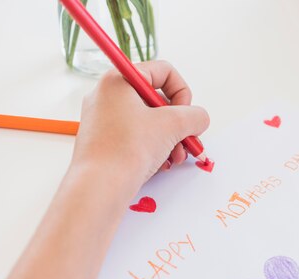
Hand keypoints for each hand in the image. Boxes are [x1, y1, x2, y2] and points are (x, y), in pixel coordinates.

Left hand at [72, 60, 209, 193]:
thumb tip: (199, 118)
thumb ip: (195, 116)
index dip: (182, 92)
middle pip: (157, 99)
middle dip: (178, 123)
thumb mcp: (173, 125)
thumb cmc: (129, 148)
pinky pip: (137, 137)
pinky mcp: (104, 142)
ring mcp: (103, 119)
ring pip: (149, 121)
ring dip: (171, 139)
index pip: (163, 71)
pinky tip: (162, 164)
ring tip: (176, 158)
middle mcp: (108, 95)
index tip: (184, 114)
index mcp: (119, 79)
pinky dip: (154, 148)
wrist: (99, 187)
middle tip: (187, 140)